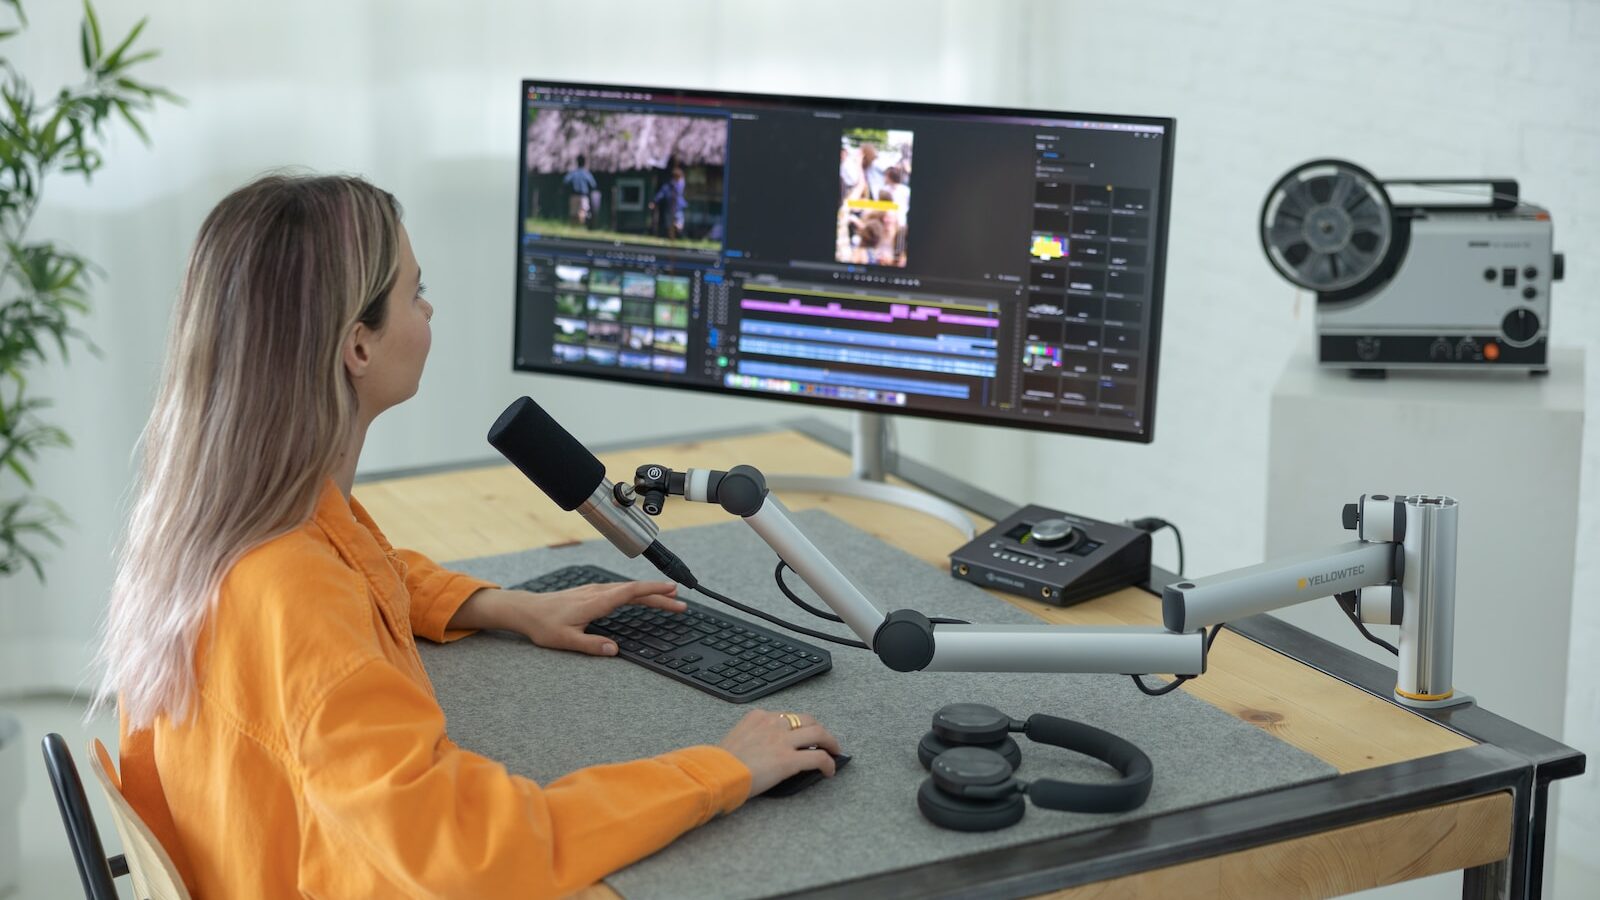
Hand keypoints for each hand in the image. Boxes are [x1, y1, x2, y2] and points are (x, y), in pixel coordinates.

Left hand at [452, 582, 683, 655]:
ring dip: (650, 592)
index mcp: (596, 602)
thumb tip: (614, 650)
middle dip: (660, 595)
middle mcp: (598, 592)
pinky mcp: (591, 592)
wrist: (527, 610)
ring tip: (668, 597)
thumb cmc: (544, 625)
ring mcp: (595, 590)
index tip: (672, 591)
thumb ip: (591, 645)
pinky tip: (641, 596)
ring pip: (629, 589)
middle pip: (636, 590)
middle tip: (681, 602)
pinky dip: (636, 592)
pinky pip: (620, 589)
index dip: (653, 590)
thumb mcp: (566, 640)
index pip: (631, 592)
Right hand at [717, 709, 841, 797]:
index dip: (799, 726)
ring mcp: (782, 741)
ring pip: (818, 733)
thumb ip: (752, 736)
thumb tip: (766, 749)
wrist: (715, 774)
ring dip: (831, 742)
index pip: (786, 716)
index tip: (804, 734)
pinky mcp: (789, 760)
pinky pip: (818, 757)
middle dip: (819, 729)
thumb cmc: (719, 763)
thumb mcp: (735, 739)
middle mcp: (772, 723)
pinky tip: (829, 771)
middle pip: (807, 719)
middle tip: (826, 741)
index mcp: (758, 716)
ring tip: (835, 752)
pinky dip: (828, 763)